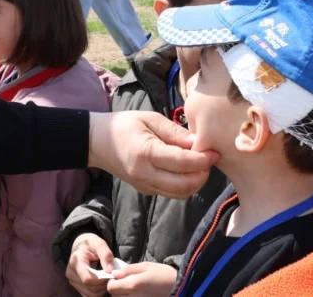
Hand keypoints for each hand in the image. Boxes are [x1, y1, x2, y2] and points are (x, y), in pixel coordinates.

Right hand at [66, 233, 115, 296]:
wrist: (80, 246)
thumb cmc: (90, 243)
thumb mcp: (99, 243)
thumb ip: (106, 255)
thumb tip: (110, 270)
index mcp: (76, 261)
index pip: (87, 279)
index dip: (101, 280)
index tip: (109, 274)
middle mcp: (71, 272)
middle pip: (90, 288)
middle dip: (103, 285)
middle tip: (110, 276)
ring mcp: (72, 281)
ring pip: (90, 294)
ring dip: (101, 289)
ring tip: (106, 278)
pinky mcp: (75, 286)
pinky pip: (88, 295)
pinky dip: (97, 291)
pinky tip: (100, 282)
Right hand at [88, 112, 216, 199]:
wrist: (97, 142)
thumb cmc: (123, 124)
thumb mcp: (150, 119)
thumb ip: (175, 132)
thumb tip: (198, 142)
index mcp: (146, 153)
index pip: (183, 163)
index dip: (203, 159)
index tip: (215, 152)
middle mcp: (145, 174)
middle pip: (185, 184)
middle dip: (203, 174)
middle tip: (210, 159)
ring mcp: (144, 185)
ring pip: (180, 193)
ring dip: (196, 182)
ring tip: (201, 165)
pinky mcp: (145, 190)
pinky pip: (172, 193)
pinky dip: (185, 185)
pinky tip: (188, 170)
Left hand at [108, 261, 178, 296]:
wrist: (178, 285)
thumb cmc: (162, 273)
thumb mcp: (145, 266)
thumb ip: (128, 270)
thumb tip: (114, 274)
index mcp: (133, 285)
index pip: (111, 288)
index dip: (112, 281)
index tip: (118, 276)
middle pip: (114, 296)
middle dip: (117, 288)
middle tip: (125, 280)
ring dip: (123, 293)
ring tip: (133, 285)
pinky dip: (130, 296)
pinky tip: (138, 290)